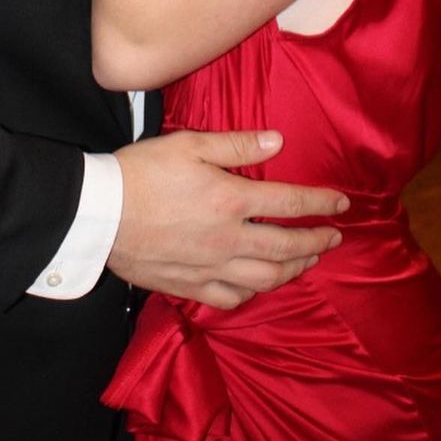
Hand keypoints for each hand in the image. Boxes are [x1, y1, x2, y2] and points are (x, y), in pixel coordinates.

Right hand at [108, 129, 347, 308]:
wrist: (99, 214)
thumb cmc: (142, 172)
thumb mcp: (189, 144)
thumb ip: (236, 145)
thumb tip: (277, 142)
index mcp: (232, 200)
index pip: (291, 204)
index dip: (321, 203)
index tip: (342, 203)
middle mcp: (229, 239)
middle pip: (286, 247)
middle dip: (317, 242)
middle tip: (334, 238)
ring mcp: (210, 267)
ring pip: (266, 279)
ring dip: (294, 271)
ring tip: (307, 262)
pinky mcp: (189, 285)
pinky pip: (230, 298)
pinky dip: (252, 294)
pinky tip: (257, 286)